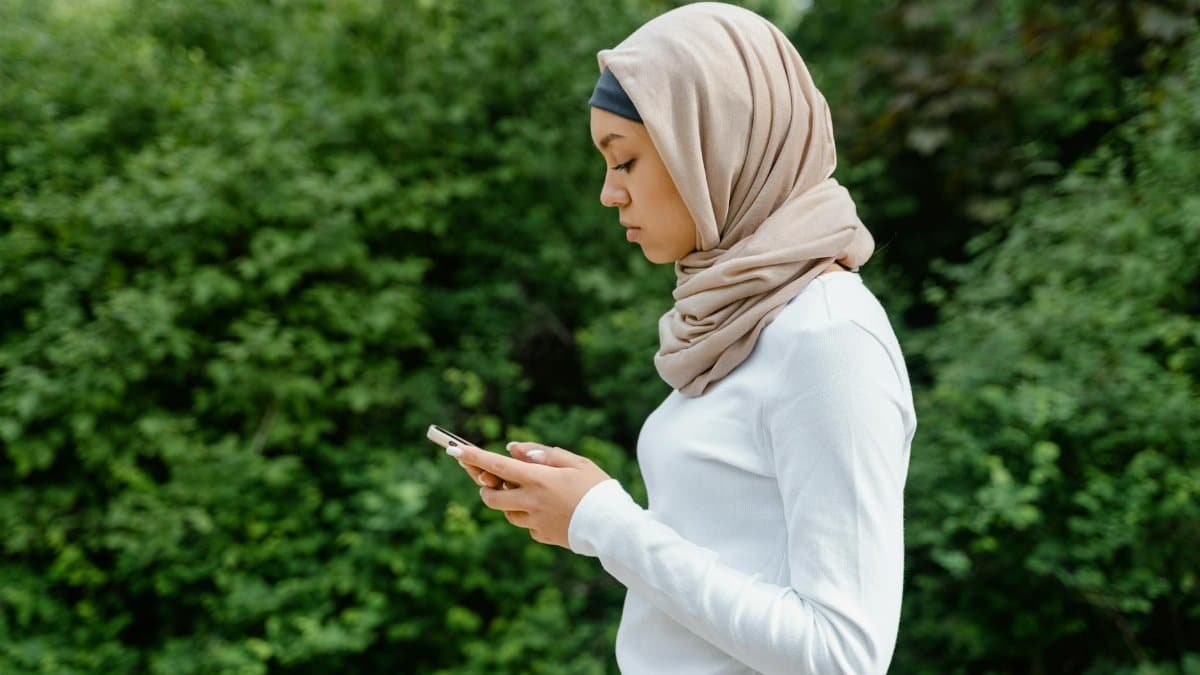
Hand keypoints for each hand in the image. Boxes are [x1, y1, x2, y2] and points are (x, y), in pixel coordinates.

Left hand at [446, 441, 611, 548]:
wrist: (614, 526)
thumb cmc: (598, 488)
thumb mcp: (575, 462)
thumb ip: (543, 454)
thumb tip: (514, 449)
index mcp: (538, 479)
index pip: (497, 466)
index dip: (474, 457)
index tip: (455, 450)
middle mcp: (531, 502)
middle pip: (492, 497)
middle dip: (487, 488)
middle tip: (493, 481)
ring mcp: (535, 522)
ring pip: (508, 513)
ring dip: (510, 503)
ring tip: (532, 494)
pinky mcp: (543, 537)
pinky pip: (527, 525)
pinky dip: (531, 516)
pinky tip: (552, 511)